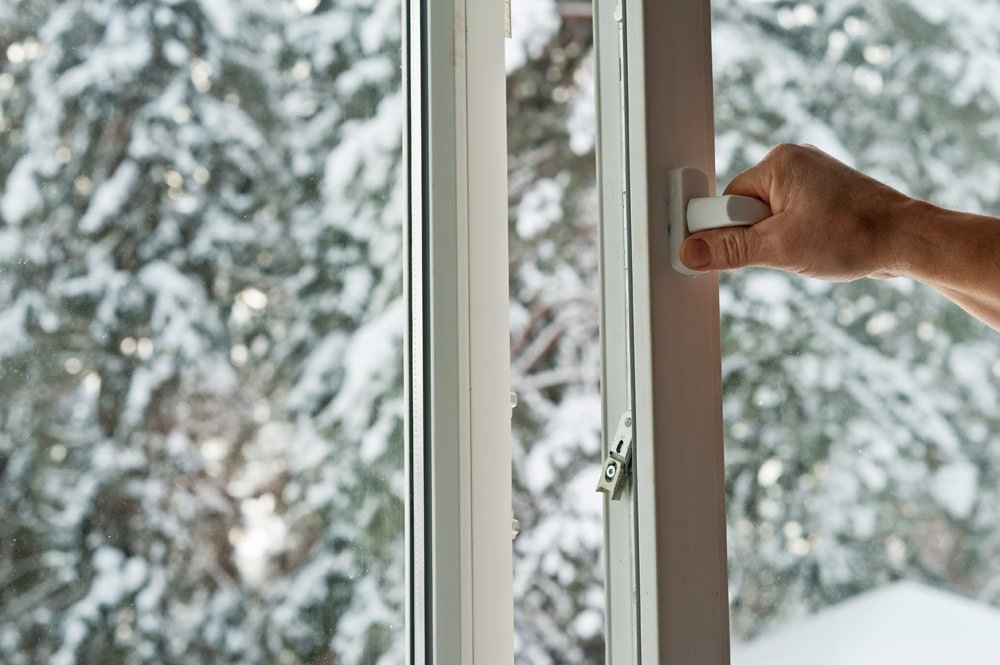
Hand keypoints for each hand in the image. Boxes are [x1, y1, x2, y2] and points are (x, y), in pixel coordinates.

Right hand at [679, 143, 922, 280]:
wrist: (910, 241)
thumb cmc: (853, 236)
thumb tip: (688, 253)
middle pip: (745, 209)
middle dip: (760, 237)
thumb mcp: (780, 248)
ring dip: (778, 241)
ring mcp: (810, 177)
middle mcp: (793, 161)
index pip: (727, 200)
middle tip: (788, 248)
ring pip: (768, 218)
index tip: (749, 246)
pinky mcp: (823, 194)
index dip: (731, 229)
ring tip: (810, 247)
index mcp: (779, 162)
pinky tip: (818, 245)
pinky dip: (795, 238)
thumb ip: (729, 249)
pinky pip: (788, 218)